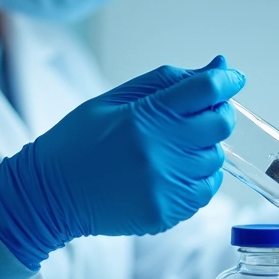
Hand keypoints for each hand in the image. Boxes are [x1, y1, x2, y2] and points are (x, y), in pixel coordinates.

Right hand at [0, 56, 244, 267]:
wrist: (47, 195)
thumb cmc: (79, 141)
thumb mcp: (115, 99)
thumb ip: (168, 81)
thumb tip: (218, 65)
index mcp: (143, 117)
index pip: (206, 90)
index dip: (225, 80)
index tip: (230, 78)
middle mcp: (158, 152)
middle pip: (219, 125)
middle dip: (217, 114)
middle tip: (199, 115)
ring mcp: (164, 186)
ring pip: (215, 160)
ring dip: (204, 150)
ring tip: (173, 149)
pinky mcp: (165, 213)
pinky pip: (205, 192)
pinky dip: (198, 179)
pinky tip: (171, 173)